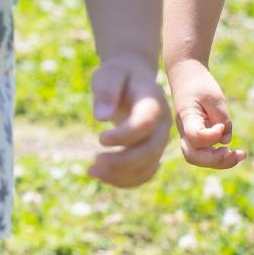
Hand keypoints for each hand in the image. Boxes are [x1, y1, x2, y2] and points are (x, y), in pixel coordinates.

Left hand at [84, 53, 171, 188]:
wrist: (133, 80)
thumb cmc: (118, 76)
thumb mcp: (109, 75)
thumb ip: (106, 92)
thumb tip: (101, 117)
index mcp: (153, 104)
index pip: (145, 124)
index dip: (124, 136)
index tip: (100, 139)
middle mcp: (162, 125)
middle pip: (149, 151)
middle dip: (121, 161)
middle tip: (94, 160)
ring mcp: (159, 141)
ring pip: (147, 167)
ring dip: (120, 175)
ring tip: (91, 170)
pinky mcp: (152, 152)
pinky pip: (143, 173)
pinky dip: (123, 179)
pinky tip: (101, 175)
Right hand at [167, 58, 246, 169]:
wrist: (185, 75)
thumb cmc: (199, 84)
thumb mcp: (214, 97)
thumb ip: (222, 119)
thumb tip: (225, 141)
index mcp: (186, 118)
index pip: (195, 137)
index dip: (211, 137)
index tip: (221, 126)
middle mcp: (185, 131)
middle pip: (194, 156)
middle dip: (215, 160)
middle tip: (234, 153)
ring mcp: (189, 135)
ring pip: (199, 159)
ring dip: (220, 162)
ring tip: (240, 155)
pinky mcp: (197, 136)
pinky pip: (206, 153)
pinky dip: (220, 157)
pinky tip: (235, 152)